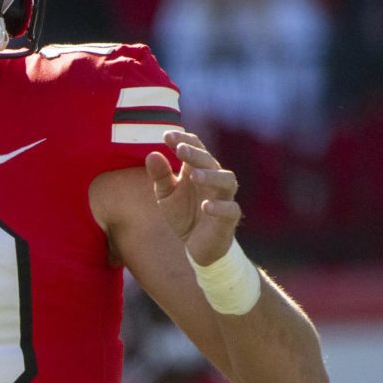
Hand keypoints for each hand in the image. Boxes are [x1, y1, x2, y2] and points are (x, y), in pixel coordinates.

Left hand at [145, 129, 240, 265]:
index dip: (183, 140)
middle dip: (195, 154)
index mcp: (198, 168)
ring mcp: (224, 197)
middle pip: (209, 160)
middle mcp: (214, 179)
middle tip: (180, 149)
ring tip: (194, 175)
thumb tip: (151, 154)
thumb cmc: (183, 213)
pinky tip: (206, 206)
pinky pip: (230, 209)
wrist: (197, 246)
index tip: (166, 136)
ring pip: (226, 180)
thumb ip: (160, 176)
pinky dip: (219, 207)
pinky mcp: (229, 219)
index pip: (194, 147)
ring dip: (211, 176)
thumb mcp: (165, 195)